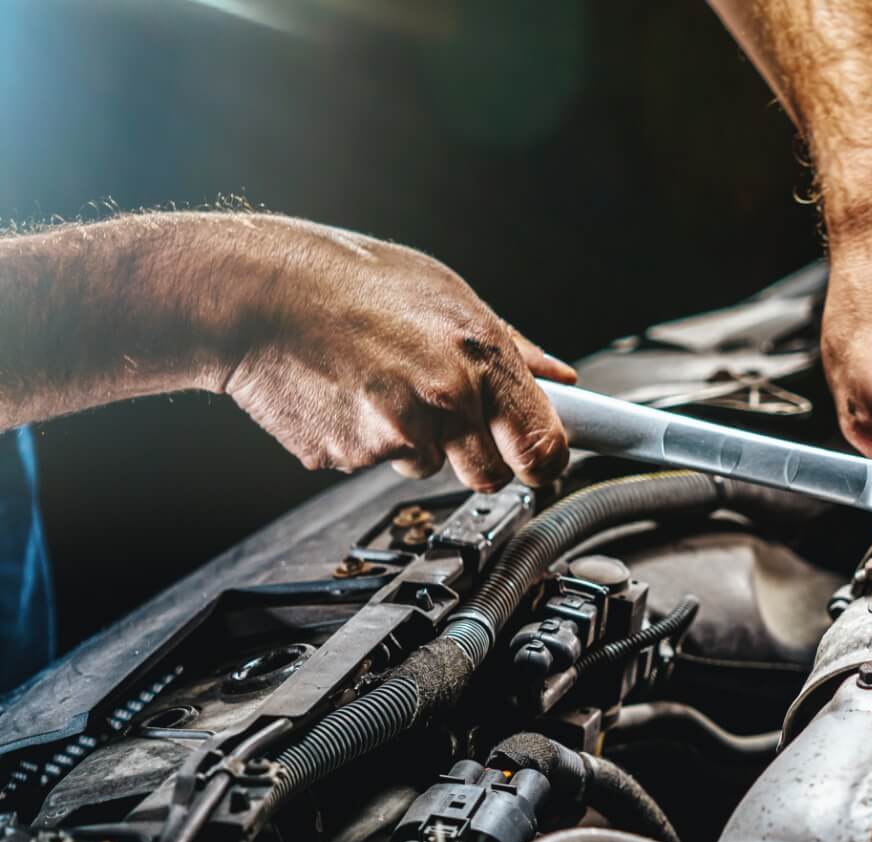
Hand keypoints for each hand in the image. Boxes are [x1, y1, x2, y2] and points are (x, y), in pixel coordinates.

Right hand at [211, 217, 574, 490]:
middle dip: (478, 457)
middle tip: (445, 415)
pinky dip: (364, 440)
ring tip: (380, 385)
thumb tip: (561, 378)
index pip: (544, 445)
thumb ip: (514, 347)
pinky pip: (374, 464)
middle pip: (491, 475)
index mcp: (481, 358)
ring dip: (414, 442)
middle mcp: (446, 399)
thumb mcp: (448, 295)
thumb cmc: (349, 282)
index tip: (541, 464)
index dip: (546, 463)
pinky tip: (347, 395)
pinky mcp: (349, 457)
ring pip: (428, 468)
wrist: (255, 293)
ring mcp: (396, 434)